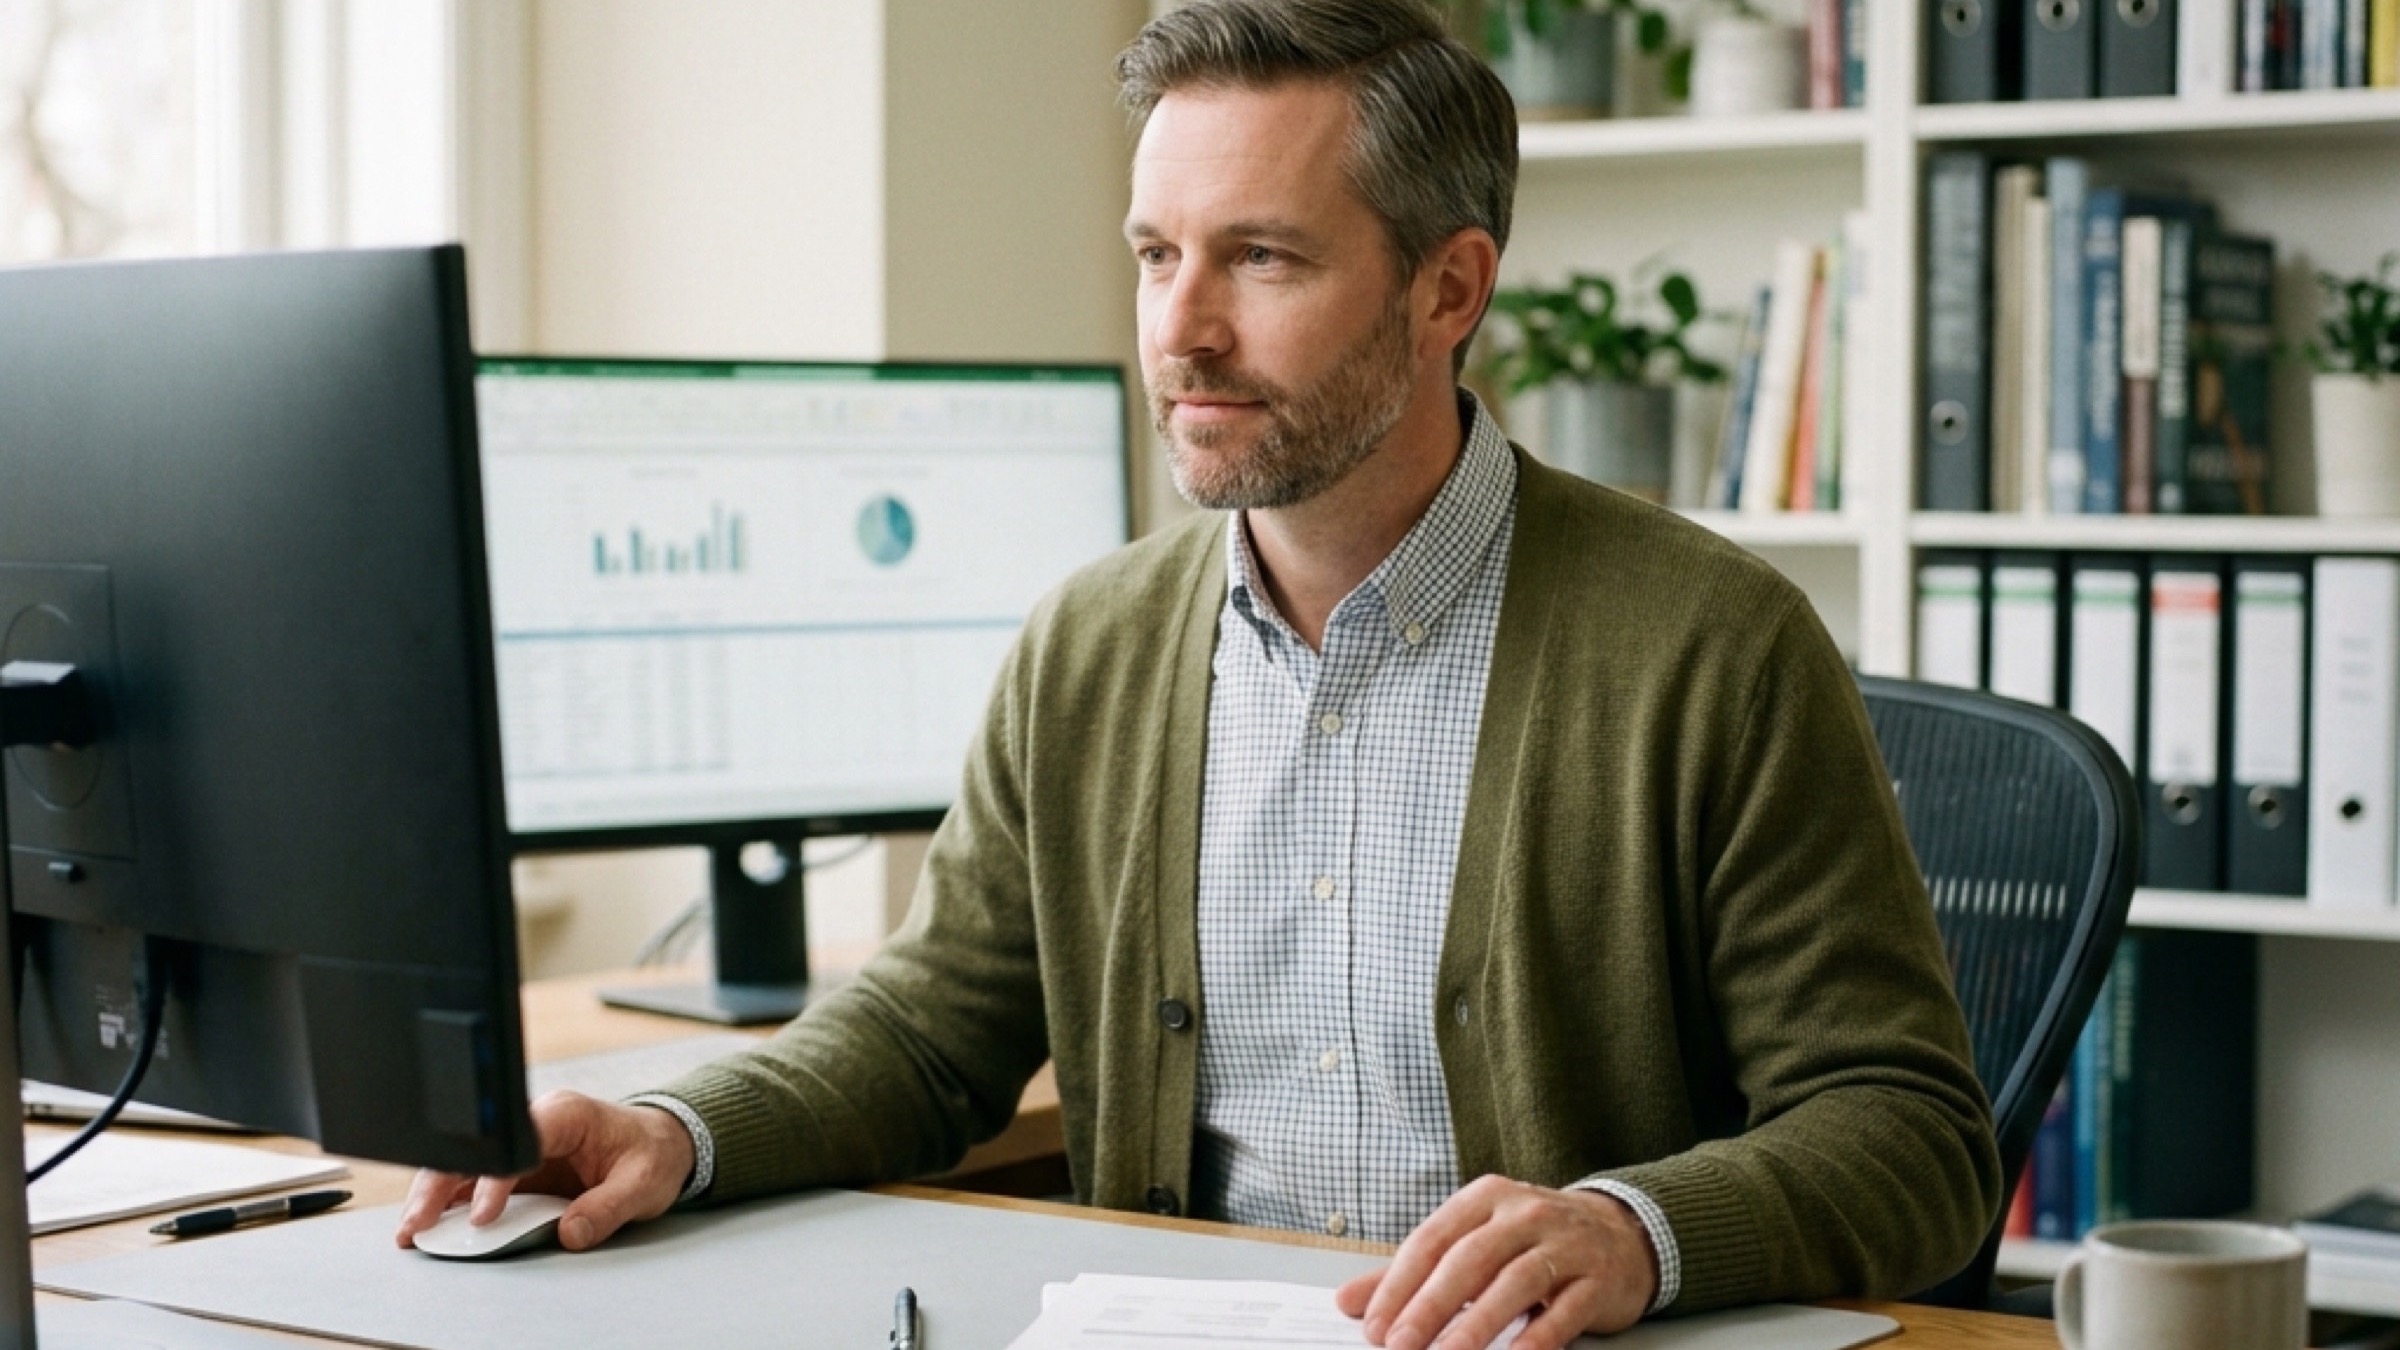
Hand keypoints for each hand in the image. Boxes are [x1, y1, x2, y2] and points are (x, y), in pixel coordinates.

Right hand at [392, 1090, 696, 1253]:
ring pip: (463, 1163)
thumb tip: (571, 1232)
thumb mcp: (643, 1183)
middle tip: (418, 1223)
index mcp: (565, 1114)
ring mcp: (519, 1144)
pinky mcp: (514, 1167)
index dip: (494, 1178)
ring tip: (410, 1231)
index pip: (517, 1142)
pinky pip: (472, 1181)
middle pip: (475, 1148)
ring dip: (433, 1195)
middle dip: (441, 1185)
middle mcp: (533, 1123)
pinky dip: (447, 1203)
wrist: (659, 1144)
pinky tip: (427, 1226)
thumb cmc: (650, 1154)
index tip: (481, 1215)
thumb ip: (608, 1207)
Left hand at [1334, 1175, 1658, 1349]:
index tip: (1374, 1326)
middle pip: (1469, 1259)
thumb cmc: (1532, 1241)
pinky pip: (1563, 1312)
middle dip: (1430, 1305)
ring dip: (1477, 1326)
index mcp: (1485, 1199)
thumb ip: (1412, 1273)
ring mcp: (1565, 1244)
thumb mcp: (1473, 1243)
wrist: (1622, 1234)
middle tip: (1400, 1345)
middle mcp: (1524, 1213)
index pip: (1431, 1240)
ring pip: (1514, 1283)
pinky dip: (1534, 1340)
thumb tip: (1347, 1301)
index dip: (1399, 1285)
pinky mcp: (1598, 1278)